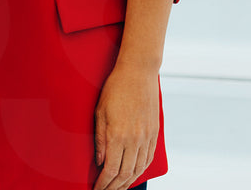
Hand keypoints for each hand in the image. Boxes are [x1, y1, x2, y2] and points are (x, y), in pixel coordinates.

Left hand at [92, 62, 159, 189]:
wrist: (138, 73)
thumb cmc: (114, 89)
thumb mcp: (99, 112)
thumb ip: (99, 139)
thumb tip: (99, 162)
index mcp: (117, 135)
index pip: (110, 170)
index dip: (103, 183)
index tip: (96, 189)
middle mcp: (134, 140)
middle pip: (124, 174)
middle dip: (113, 187)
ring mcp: (146, 137)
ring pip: (138, 169)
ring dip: (127, 182)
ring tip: (118, 188)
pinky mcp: (154, 133)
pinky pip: (148, 159)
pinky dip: (140, 170)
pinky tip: (134, 174)